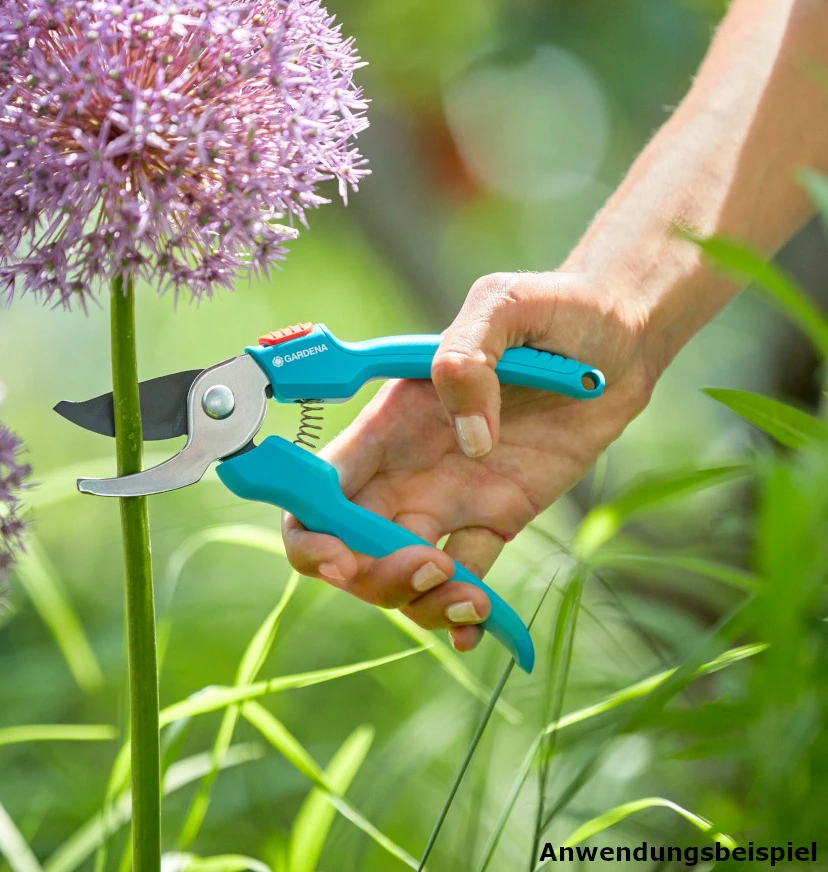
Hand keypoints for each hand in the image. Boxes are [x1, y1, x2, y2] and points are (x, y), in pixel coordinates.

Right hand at [281, 271, 654, 649]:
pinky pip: (468, 576)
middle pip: (352, 545)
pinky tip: (481, 625)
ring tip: (472, 598)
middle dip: (372, 577)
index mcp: (387, 422)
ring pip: (404, 572)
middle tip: (429, 567)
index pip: (319, 486)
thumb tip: (468, 442)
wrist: (620, 340)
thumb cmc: (555, 310)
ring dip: (421, 602)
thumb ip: (466, 359)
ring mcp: (451, 498)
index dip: (311, 531)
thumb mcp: (502, 306)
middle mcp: (407, 468)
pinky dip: (465, 614)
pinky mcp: (497, 517)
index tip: (341, 556)